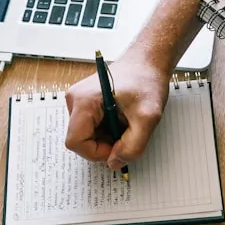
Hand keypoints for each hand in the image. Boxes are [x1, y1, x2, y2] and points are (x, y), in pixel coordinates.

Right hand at [64, 54, 169, 169]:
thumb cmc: (147, 81)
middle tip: (128, 132)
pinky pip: (92, 127)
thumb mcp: (148, 118)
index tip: (119, 148)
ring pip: (87, 135)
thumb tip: (115, 163)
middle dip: (105, 144)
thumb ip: (133, 146)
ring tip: (127, 121)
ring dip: (108, 136)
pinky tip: (122, 117)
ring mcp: (79, 101)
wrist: (149, 61)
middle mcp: (76, 100)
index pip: (75, 142)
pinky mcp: (86, 103)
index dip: (97, 153)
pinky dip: (108, 129)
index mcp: (83, 101)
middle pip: (81, 140)